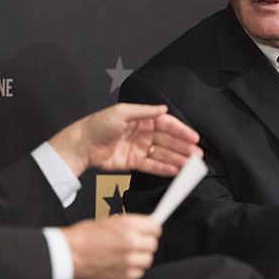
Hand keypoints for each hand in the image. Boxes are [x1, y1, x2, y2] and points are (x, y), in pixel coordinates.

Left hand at [49, 103, 201, 177]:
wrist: (82, 144)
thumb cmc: (98, 125)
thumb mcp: (121, 112)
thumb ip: (144, 111)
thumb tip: (162, 108)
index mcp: (141, 119)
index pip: (166, 124)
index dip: (181, 131)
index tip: (193, 138)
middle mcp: (142, 133)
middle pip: (167, 141)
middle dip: (183, 148)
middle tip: (196, 155)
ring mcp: (139, 148)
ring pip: (162, 154)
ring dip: (177, 159)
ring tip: (190, 166)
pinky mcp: (133, 162)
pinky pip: (152, 166)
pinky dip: (164, 169)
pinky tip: (175, 171)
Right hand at [62, 214, 160, 278]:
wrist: (69, 254)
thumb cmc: (83, 237)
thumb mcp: (109, 221)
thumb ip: (129, 224)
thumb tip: (143, 226)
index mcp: (128, 226)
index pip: (155, 227)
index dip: (151, 228)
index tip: (149, 230)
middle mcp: (131, 243)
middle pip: (153, 244)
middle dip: (145, 242)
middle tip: (135, 242)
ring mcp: (128, 262)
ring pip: (147, 260)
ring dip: (140, 257)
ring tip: (126, 254)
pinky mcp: (124, 277)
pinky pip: (138, 273)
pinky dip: (132, 270)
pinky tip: (121, 264)